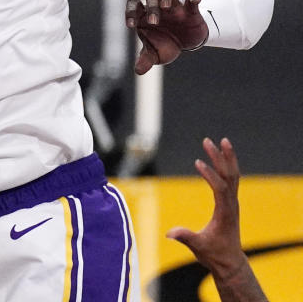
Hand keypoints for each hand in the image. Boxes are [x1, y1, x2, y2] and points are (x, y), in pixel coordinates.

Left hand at [125, 0, 208, 74]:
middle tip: (154, 22)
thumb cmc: (165, 45)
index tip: (131, 26)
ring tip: (167, 6)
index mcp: (144, 15)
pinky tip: (193, 0)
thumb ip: (145, 59)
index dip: (130, 12)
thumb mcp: (155, 55)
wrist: (186, 44)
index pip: (133, 5)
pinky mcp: (191, 8)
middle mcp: (158, 7)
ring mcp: (175, 6)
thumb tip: (139, 71)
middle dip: (151, 7)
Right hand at [166, 138, 247, 278]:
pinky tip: (222, 157)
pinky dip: (227, 166)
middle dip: (219, 157)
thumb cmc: (214, 254)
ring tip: (222, 141)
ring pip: (233, 175)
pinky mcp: (230, 202)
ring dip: (227, 158)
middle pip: (228, 176)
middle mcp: (232, 204)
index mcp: (225, 212)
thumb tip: (170, 233)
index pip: (220, 188)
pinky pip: (231, 179)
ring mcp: (233, 202)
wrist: (230, 261)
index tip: (197, 162)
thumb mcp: (198, 247)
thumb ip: (185, 237)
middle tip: (208, 141)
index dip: (209, 175)